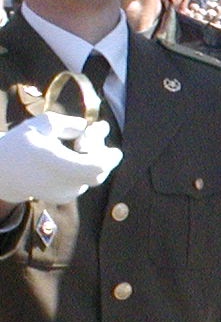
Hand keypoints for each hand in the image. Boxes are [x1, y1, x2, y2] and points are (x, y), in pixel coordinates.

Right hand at [0, 113, 121, 204]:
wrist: (2, 173)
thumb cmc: (21, 145)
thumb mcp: (41, 125)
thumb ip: (67, 123)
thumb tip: (85, 127)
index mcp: (58, 165)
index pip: (97, 167)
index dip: (109, 155)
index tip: (104, 139)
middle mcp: (64, 184)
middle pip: (100, 171)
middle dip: (101, 150)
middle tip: (92, 132)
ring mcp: (65, 194)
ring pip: (94, 176)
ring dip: (94, 156)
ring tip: (79, 141)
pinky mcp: (65, 197)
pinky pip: (85, 181)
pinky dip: (86, 166)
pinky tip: (75, 154)